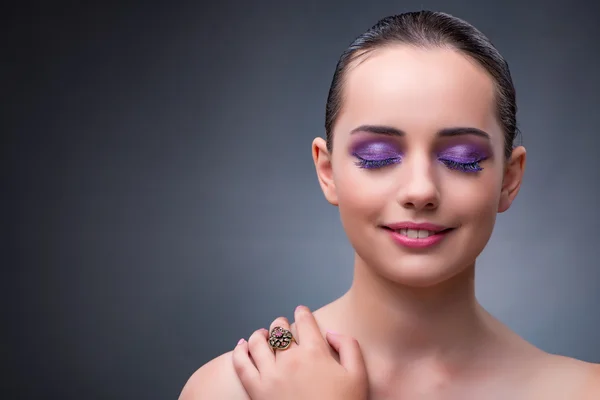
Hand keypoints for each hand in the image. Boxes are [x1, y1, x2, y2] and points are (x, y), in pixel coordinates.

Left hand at [232, 305, 367, 399]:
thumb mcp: (358, 376)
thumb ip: (349, 347)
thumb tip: (331, 332)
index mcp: (316, 353)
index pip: (305, 321)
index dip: (302, 312)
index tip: (301, 310)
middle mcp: (291, 359)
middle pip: (280, 329)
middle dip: (282, 323)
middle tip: (283, 325)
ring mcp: (271, 374)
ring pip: (258, 341)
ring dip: (260, 334)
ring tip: (263, 334)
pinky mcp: (256, 390)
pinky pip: (241, 364)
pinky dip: (239, 351)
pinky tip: (242, 346)